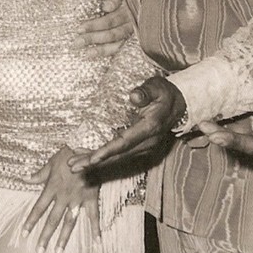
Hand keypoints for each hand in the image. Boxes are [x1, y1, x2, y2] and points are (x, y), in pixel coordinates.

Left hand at [23, 146, 98, 252]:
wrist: (88, 149)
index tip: (24, 234)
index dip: (31, 221)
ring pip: (69, 222)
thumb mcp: (51, 163)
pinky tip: (97, 242)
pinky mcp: (90, 198)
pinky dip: (96, 229)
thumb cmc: (68, 154)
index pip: (38, 208)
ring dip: (63, 238)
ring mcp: (77, 199)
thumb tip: (24, 179)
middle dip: (45, 236)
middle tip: (39, 251)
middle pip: (52, 220)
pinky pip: (93, 216)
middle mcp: (63, 197)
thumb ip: (39, 175)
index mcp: (51, 189)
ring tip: (58, 251)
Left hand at [70, 76, 185, 171]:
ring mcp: (144, 148)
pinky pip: (119, 155)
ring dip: (95, 162)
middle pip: (117, 155)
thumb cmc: (164, 93)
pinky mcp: (139, 148)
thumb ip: (146, 91)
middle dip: (94, 161)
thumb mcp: (157, 86)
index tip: (92, 159)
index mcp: (150, 127)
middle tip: (73, 166)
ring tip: (74, 165)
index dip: (108, 151)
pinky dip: (102, 157)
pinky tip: (85, 158)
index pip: (126, 142)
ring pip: (117, 158)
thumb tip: (133, 96)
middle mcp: (147, 142)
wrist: (179, 106)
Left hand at [72, 0, 133, 54]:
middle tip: (77, 43)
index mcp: (129, 9)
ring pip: (117, 43)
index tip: (79, 29)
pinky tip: (96, 55)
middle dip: (93, 38)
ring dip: (101, 49)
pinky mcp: (133, 36)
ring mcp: (133, 30)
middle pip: (112, 34)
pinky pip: (121, 46)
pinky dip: (109, 51)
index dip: (95, 26)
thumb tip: (106, 8)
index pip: (111, 21)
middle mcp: (132, 22)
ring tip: (87, 54)